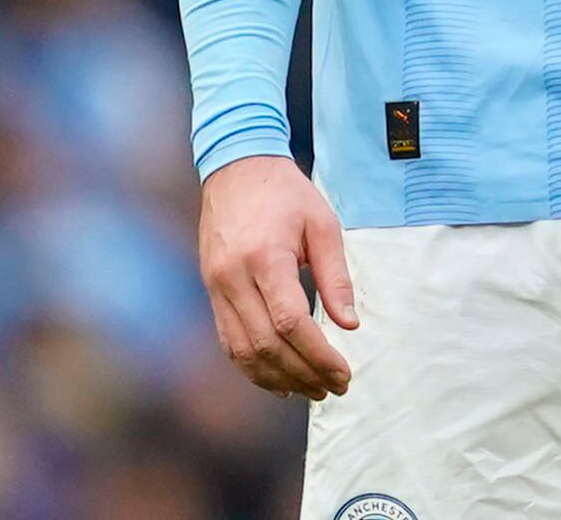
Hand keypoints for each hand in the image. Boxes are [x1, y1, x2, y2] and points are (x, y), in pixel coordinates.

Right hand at [197, 154, 356, 399]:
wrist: (236, 170)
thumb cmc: (287, 195)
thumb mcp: (323, 224)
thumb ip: (335, 276)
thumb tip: (349, 324)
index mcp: (264, 259)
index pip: (289, 323)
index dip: (318, 355)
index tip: (344, 373)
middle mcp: (233, 279)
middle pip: (266, 345)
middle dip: (302, 374)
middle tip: (334, 388)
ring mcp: (216, 288)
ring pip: (242, 351)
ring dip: (277, 379)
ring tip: (311, 390)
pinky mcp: (211, 293)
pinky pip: (229, 341)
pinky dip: (252, 367)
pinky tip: (278, 380)